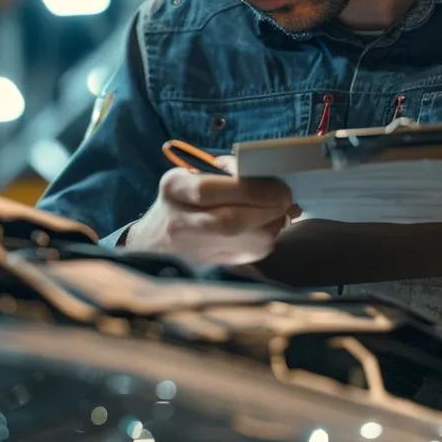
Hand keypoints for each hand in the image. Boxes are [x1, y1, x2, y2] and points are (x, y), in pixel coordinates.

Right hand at [125, 156, 296, 265]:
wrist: (155, 243)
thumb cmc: (182, 202)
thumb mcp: (191, 176)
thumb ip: (226, 173)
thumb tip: (267, 178)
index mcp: (174, 191)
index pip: (209, 191)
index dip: (250, 189)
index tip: (278, 187)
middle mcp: (180, 224)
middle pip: (230, 222)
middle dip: (267, 208)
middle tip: (286, 199)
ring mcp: (194, 251)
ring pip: (244, 242)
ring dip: (272, 225)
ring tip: (278, 211)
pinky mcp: (212, 268)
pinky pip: (249, 255)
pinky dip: (266, 238)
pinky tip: (267, 226)